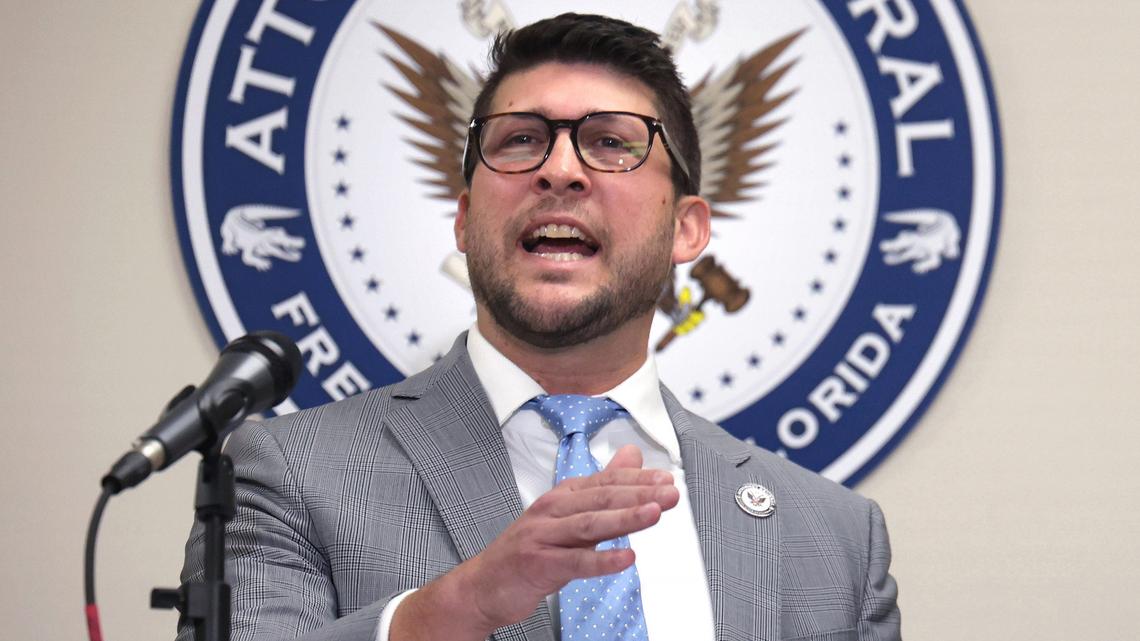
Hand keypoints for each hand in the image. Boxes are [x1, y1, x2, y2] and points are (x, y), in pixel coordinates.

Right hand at [391, 445, 678, 640]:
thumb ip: (602, 488)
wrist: (483, 585)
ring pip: (589, 525)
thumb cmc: (530, 550)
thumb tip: (632, 456)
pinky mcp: (537, 564)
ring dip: (624, 518)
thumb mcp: (567, 515)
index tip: (667, 479)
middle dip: (639, 494)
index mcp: (561, 496)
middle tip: (671, 493)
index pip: (605, 481)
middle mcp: (551, 510)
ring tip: (654, 513)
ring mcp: (542, 536)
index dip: (637, 479)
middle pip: (600, 498)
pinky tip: (626, 559)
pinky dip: (601, 560)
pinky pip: (574, 562)